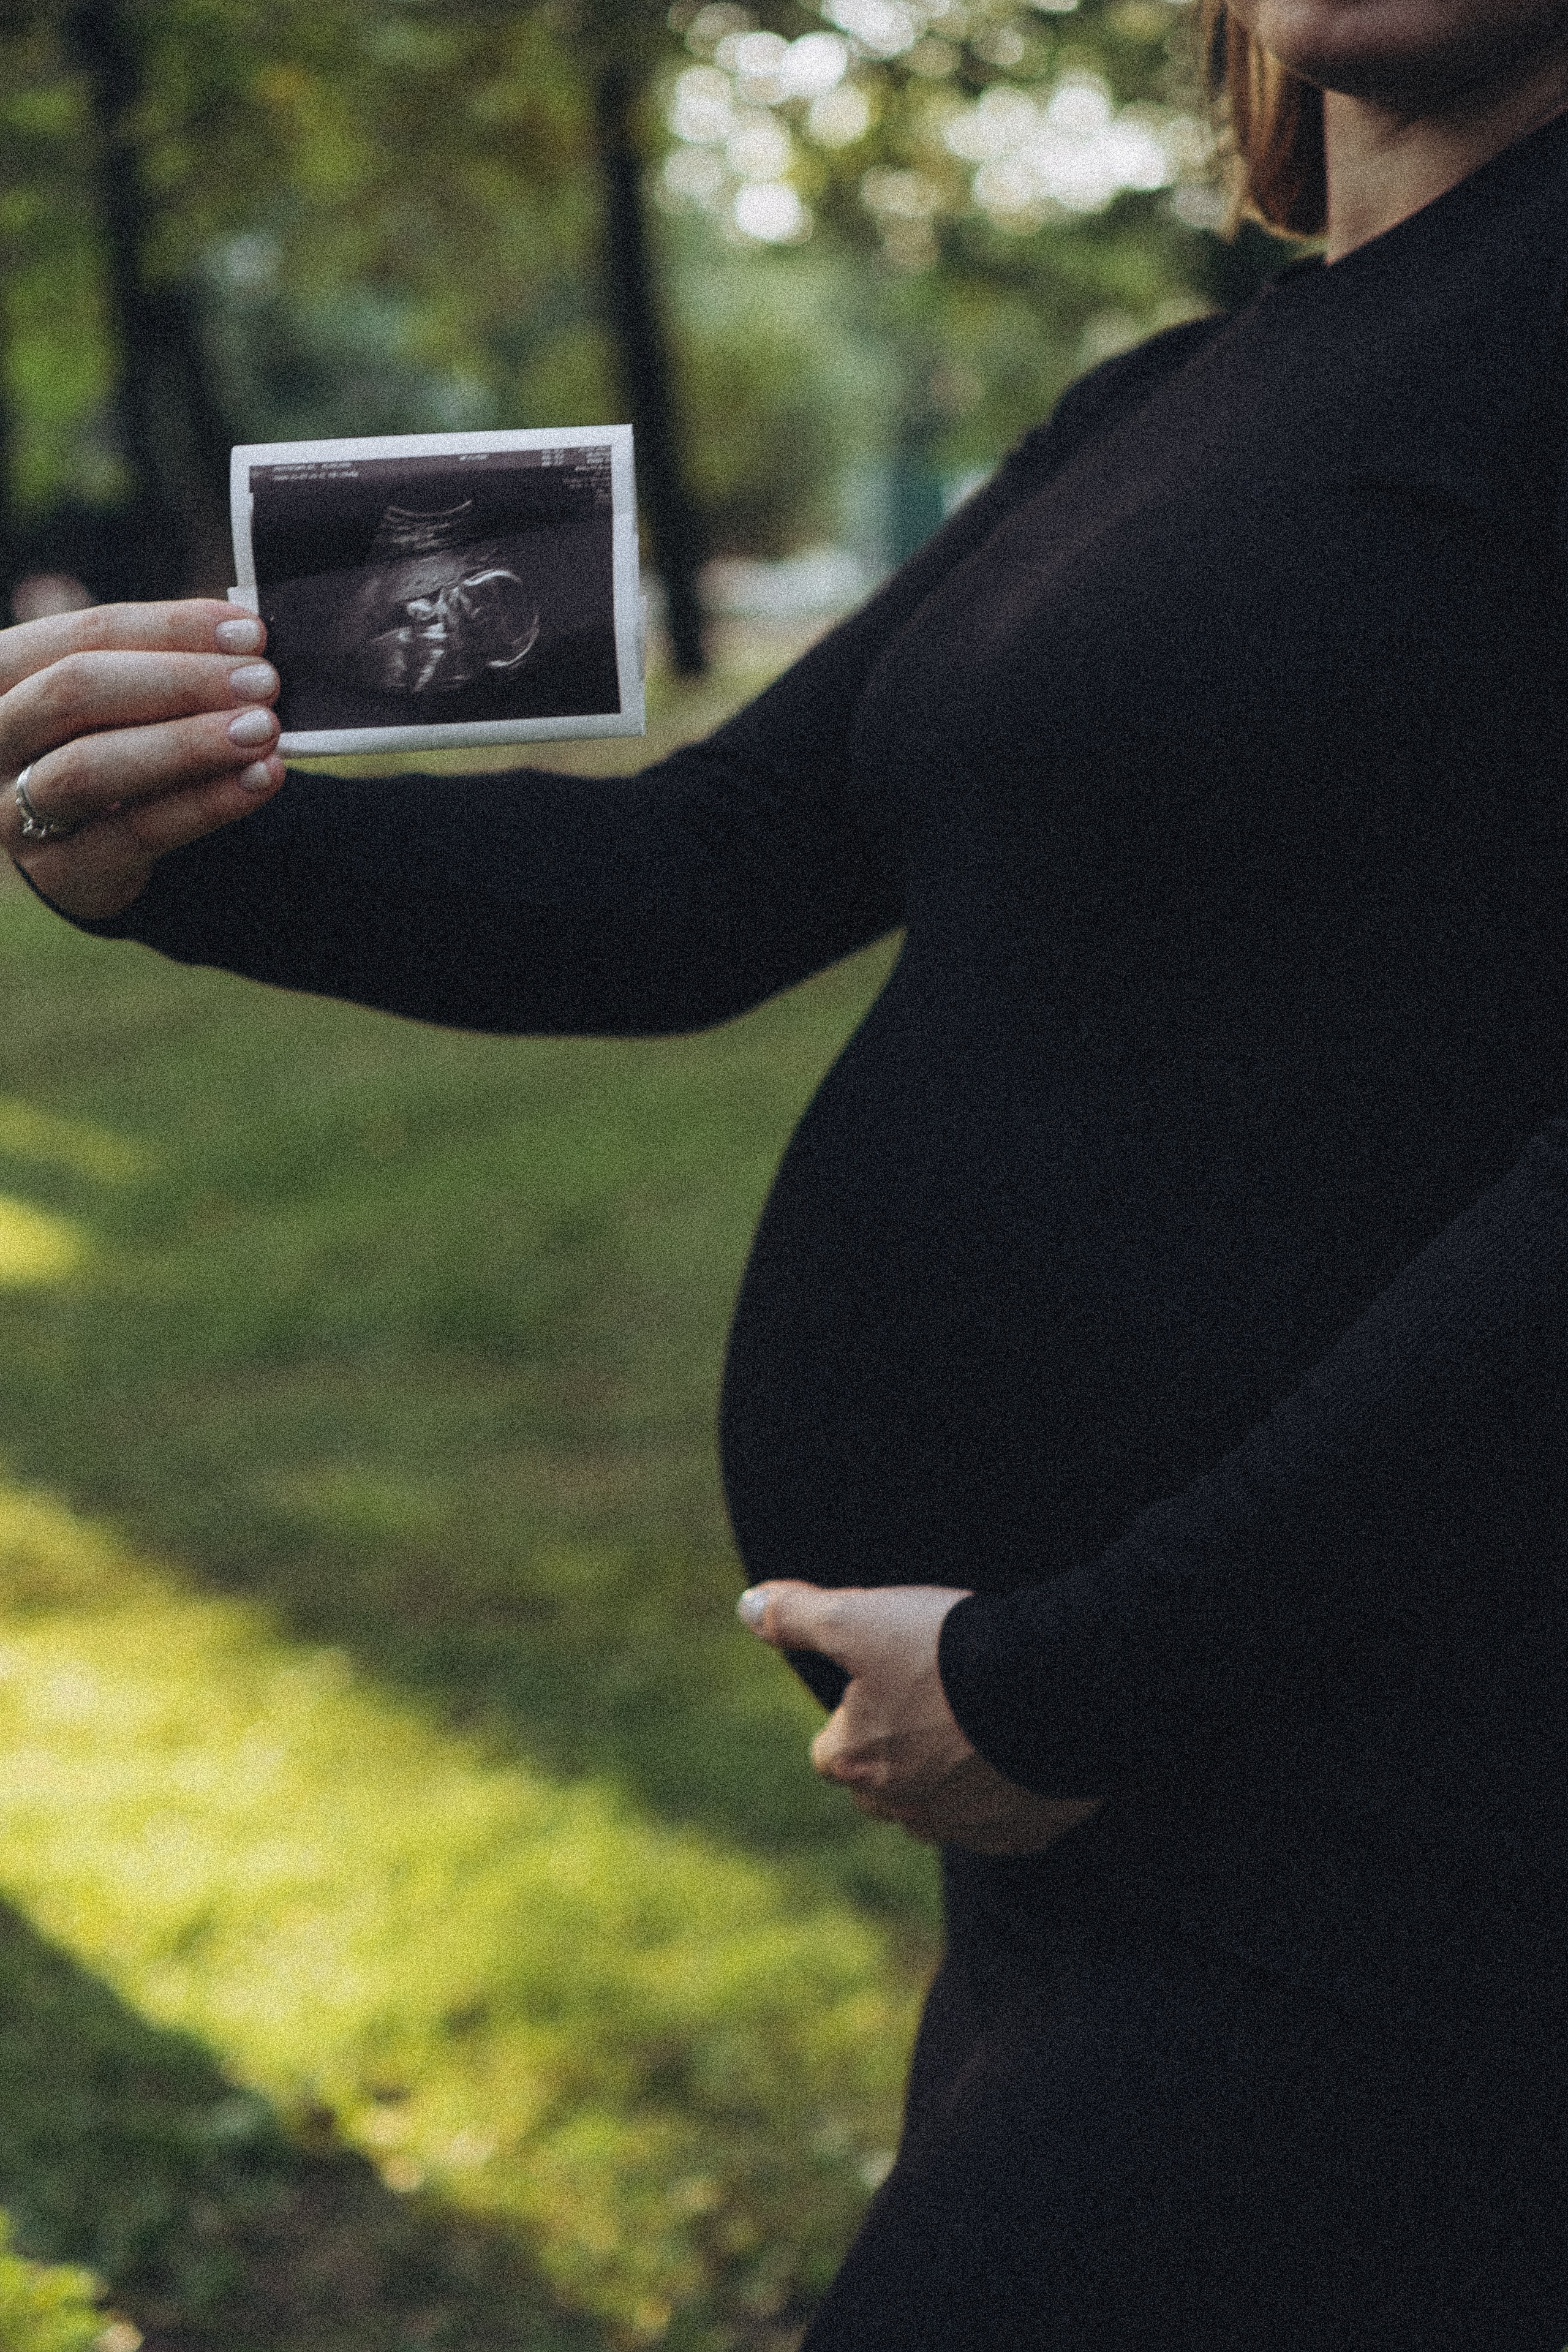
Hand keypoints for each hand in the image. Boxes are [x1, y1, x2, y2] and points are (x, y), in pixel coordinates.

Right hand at [0, 600, 286, 922]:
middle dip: (179, 682)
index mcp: (1, 677)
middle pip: (74, 693)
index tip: (250, 632)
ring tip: (265, 729)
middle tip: (263, 681)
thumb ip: (155, 668)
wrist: (74, 856)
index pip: (78, 636)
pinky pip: (134, 832)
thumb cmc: (100, 752)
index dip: (167, 629)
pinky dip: (205, 804)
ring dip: (188, 742)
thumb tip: (245, 634)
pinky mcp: (59, 871)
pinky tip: (259, 780)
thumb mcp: (108, 705)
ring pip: (90, 766)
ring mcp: (11, 811)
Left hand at [738, 1581, 1104, 1855]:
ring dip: (949, 1777)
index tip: (879, 1682)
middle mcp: (907, 1811)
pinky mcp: (1024, 1833)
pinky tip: (1022, 1749)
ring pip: (941, 1810)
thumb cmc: (948, 1651)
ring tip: (978, 1722)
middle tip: (930, 1701)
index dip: (850, 1716)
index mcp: (859, 1764)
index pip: (830, 1752)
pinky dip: (1004, 1793)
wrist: (1056, 1686)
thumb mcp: (860, 1618)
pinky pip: (1002, 1821)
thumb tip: (745, 1606)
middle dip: (895, 1756)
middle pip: (882, 1790)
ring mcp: (968, 1828)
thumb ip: (798, 1616)